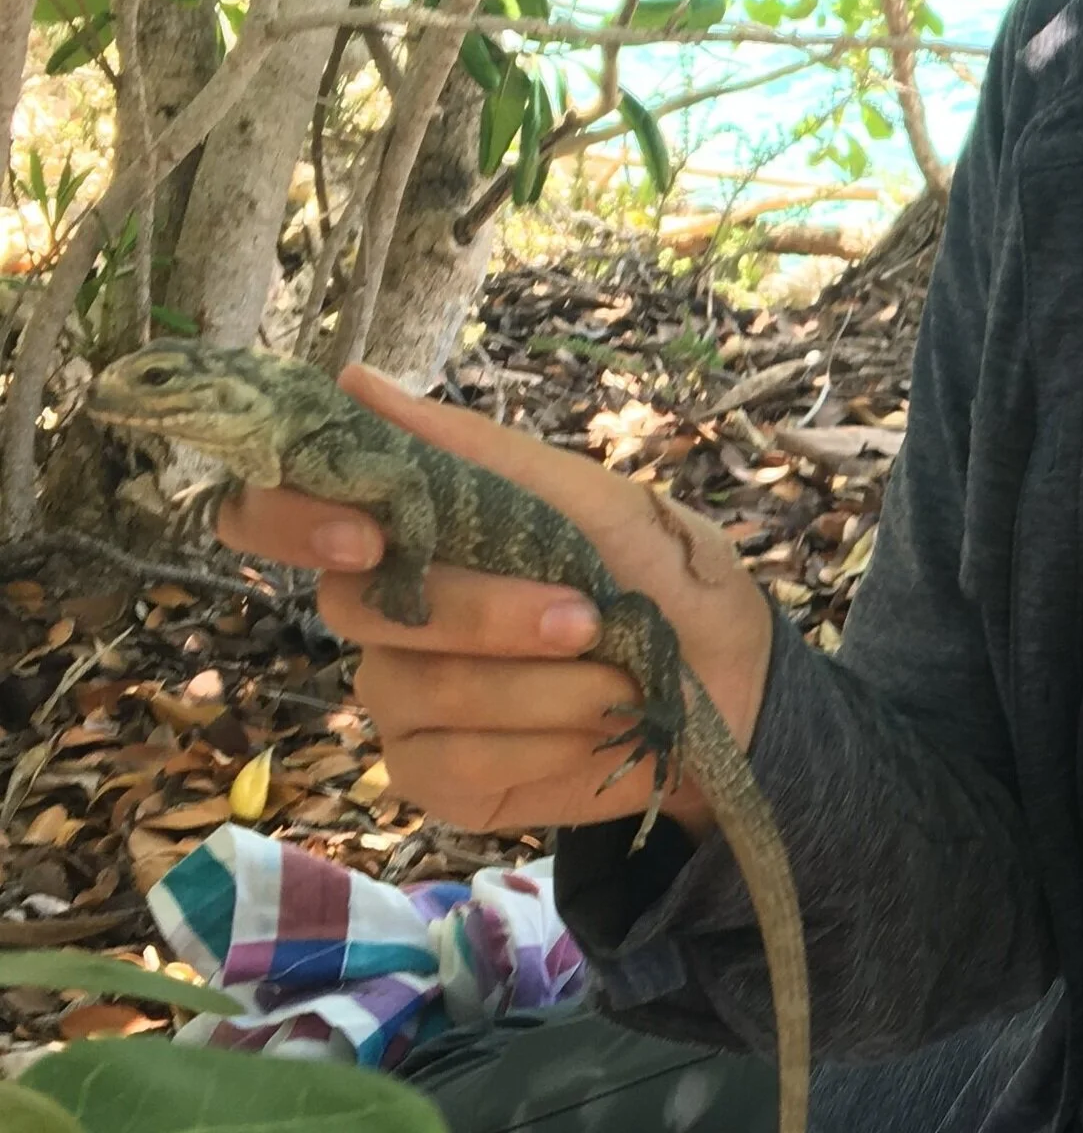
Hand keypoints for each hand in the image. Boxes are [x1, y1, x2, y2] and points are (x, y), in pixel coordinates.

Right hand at [214, 363, 772, 842]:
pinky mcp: (436, 778)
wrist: (732, 680)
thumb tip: (352, 380)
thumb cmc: (659, 571)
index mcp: (411, 533)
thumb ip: (473, 452)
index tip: (368, 536)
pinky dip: (537, 743)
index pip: (274, 516)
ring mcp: (403, 701)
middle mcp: (387, 615)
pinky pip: (448, 762)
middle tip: (583, 615)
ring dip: (535, 686)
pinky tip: (594, 726)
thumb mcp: (589, 498)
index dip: (290, 521)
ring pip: (414, 690)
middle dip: (482, 614)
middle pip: (359, 609)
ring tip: (619, 674)